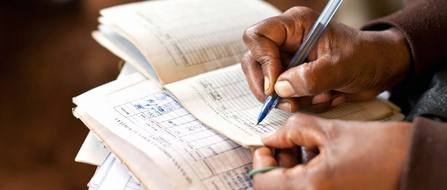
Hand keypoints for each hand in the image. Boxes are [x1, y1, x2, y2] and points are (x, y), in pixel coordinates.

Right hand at [241, 7, 409, 111]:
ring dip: (285, 98)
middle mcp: (285, 41)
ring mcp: (286, 60)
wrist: (379, 70)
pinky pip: (280, 95)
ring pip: (264, 83)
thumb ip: (311, 77)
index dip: (262, 61)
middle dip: (267, 87)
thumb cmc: (366, 57)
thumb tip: (280, 88)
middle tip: (286, 103)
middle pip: (253, 62)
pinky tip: (318, 98)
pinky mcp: (291, 78)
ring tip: (312, 99)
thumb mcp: (342, 67)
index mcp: (295, 26)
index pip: (258, 36)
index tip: (276, 85)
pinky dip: (296, 103)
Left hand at [252, 113, 411, 189]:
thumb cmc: (382, 148)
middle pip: (275, 187)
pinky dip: (304, 176)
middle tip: (281, 144)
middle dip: (275, 163)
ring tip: (300, 147)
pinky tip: (314, 157)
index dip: (260, 159)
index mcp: (310, 189)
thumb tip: (272, 137)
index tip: (265, 144)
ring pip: (291, 189)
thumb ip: (294, 131)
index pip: (263, 180)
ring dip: (288, 170)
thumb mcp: (331, 131)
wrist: (417, 163)